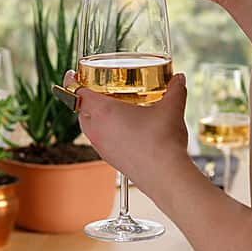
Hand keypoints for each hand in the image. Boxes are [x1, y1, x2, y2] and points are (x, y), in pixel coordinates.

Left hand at [63, 70, 189, 193]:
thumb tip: (179, 78)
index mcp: (104, 112)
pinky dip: (106, 133)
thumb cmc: (163, 141)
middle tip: (98, 90)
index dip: (72, 81)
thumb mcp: (171, 109)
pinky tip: (125, 131)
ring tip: (112, 110)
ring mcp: (102, 148)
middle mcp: (98, 130)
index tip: (72, 74)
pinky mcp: (111, 161)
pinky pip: (101, 142)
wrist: (165, 176)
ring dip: (95, 118)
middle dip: (86, 100)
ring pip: (90, 129)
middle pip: (81, 111)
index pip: (78, 93)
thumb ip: (175, 90)